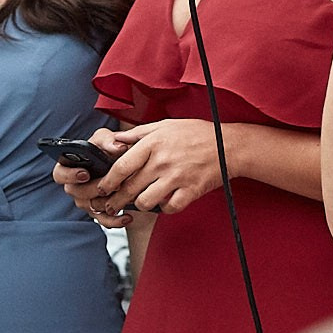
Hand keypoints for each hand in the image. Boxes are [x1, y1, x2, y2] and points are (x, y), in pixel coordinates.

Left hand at [54, 123, 239, 223]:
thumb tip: (116, 140)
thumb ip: (139, 133)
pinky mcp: (190, 191)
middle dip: (116, 200)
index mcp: (154, 143)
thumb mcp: (166, 125)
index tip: (103, 188)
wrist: (229, 145)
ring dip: (140, 205)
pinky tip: (165, 202)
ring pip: (145, 202)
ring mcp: (177, 177)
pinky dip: (164, 208)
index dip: (108, 181)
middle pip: (130, 188)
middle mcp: (163, 161)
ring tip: (140, 203)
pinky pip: (169, 208)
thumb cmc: (197, 133)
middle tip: (111, 205)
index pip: (121, 166)